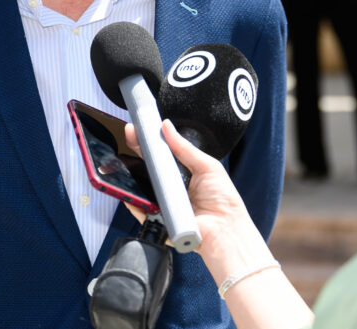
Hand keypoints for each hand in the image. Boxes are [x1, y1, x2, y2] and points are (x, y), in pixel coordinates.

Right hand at [124, 121, 271, 279]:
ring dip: (132, 176)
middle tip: (131, 136)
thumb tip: (167, 127)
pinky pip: (141, 211)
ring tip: (130, 160)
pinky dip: (134, 202)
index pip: (159, 155)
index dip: (147, 143)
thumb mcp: (206, 166)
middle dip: (136, 152)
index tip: (137, 130)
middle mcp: (170, 189)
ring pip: (140, 189)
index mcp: (181, 175)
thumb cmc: (224, 201)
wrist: (227, 229)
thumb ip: (184, 147)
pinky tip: (132, 191)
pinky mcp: (158, 220)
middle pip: (147, 169)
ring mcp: (162, 204)